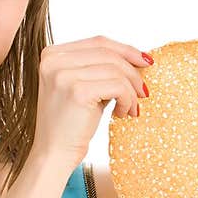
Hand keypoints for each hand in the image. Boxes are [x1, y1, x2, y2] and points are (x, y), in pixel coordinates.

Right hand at [31, 35, 152, 171]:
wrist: (53, 155)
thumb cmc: (69, 125)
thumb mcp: (82, 88)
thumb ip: (99, 69)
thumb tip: (136, 57)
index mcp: (52, 55)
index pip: (98, 42)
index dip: (126, 50)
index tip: (145, 61)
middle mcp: (54, 60)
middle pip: (108, 53)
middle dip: (132, 72)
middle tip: (143, 92)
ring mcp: (63, 74)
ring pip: (115, 69)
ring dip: (131, 90)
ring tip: (130, 108)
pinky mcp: (77, 91)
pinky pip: (117, 86)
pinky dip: (127, 99)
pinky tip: (122, 113)